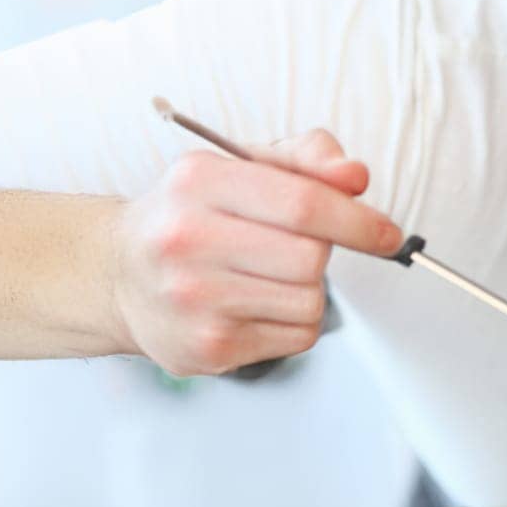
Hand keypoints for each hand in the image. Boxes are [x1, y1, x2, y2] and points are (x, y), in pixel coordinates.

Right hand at [110, 129, 402, 375]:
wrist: (119, 274)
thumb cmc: (194, 216)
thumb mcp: (242, 168)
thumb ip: (306, 160)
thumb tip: (355, 175)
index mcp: (199, 182)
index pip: (304, 204)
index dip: (359, 221)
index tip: (387, 233)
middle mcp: (186, 239)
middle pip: (310, 257)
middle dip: (320, 253)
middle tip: (291, 248)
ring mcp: (193, 299)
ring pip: (309, 300)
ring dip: (307, 289)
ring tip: (264, 276)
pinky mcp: (207, 346)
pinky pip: (297, 336)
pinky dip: (292, 322)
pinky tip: (254, 305)